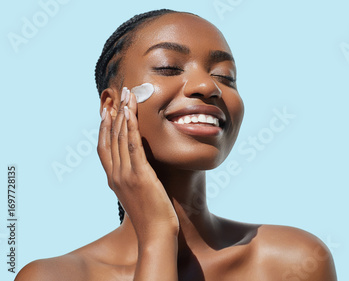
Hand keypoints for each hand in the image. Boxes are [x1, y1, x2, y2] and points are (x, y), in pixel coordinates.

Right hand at [97, 87, 178, 239]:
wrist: (156, 233)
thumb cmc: (151, 215)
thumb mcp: (138, 193)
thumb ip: (135, 177)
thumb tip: (140, 165)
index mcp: (114, 179)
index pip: (104, 147)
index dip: (104, 127)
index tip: (108, 110)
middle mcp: (116, 175)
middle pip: (109, 138)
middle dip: (113, 115)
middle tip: (117, 95)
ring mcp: (126, 175)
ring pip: (120, 139)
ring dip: (123, 115)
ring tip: (126, 97)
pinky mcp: (140, 176)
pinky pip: (133, 147)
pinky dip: (131, 128)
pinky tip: (133, 115)